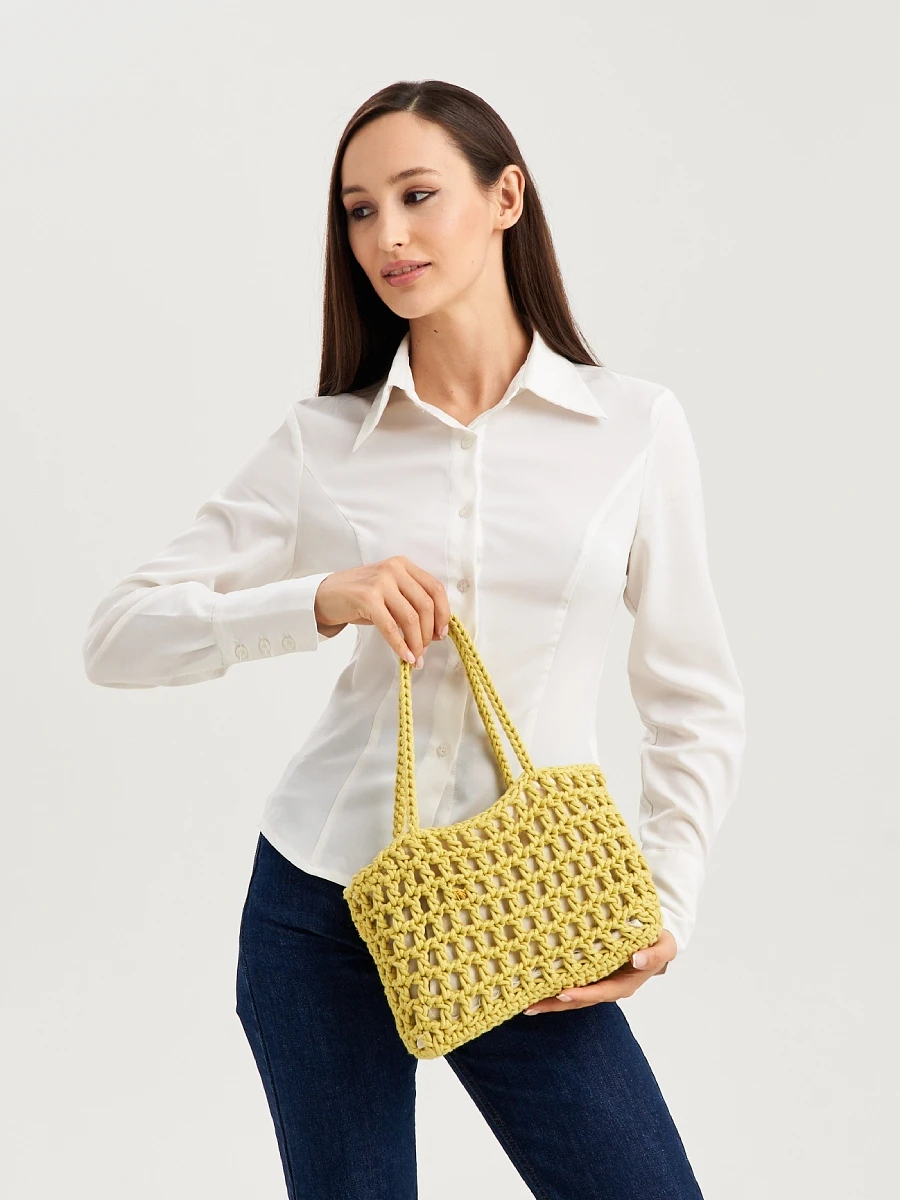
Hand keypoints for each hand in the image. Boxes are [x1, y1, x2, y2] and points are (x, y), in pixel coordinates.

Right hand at [314, 557, 451, 666]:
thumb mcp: (389, 591)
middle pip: (425, 605)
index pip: (435, 589)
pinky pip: (390, 627)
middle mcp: (394, 569)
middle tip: (425, 649)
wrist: (324, 595)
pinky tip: (404, 657)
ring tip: (416, 657)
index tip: (442, 633)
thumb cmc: (359, 597)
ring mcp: (380, 582)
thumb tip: (434, 631)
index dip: (443, 613)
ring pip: (410, 617)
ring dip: (416, 642)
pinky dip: (400, 645)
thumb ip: (410, 602)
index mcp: (403, 565)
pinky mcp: (367, 598)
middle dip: (428, 633)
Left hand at [522, 929, 676, 1015]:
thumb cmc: (658, 942)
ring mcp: (597, 982)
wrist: (654, 938)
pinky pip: (570, 982)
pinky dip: (553, 986)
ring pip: (571, 994)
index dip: (582, 994)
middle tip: (530, 1005)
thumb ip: (654, 954)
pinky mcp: (589, 973)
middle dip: (555, 1004)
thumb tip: (636, 959)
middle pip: (579, 999)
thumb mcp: (665, 946)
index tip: (562, 993)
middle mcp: (608, 987)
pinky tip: (533, 986)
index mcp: (624, 984)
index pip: (600, 993)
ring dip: (549, 1000)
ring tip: (525, 1003)